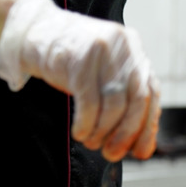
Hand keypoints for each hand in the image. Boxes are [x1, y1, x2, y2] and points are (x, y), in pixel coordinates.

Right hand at [0, 0, 159, 161]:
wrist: (34, 32)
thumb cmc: (72, 61)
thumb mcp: (103, 76)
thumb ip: (124, 102)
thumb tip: (143, 147)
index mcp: (133, 49)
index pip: (151, 92)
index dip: (147, 127)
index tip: (140, 153)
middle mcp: (123, 46)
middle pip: (136, 99)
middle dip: (126, 133)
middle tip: (113, 153)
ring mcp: (102, 51)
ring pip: (114, 104)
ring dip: (103, 131)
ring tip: (92, 143)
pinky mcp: (79, 59)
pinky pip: (89, 103)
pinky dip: (86, 124)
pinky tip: (80, 133)